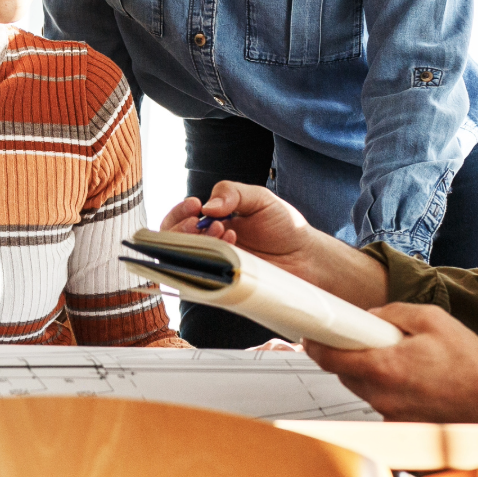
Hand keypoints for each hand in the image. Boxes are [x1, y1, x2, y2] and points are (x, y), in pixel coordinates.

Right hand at [159, 182, 316, 266]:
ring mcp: (215, 264)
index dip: (179, 212)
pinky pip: (202, 279)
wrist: (306, 257)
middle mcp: (209, 243)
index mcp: (212, 221)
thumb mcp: (260, 198)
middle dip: (181, 228)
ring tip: (223, 232)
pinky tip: (231, 247)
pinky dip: (209, 261)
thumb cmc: (285, 226)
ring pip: (182, 259)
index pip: (179, 218)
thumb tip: (206, 207)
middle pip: (171, 240)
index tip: (195, 205)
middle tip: (202, 222)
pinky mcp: (223, 283)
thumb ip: (232, 193)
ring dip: (196, 242)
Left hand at [302, 301, 477, 421]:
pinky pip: (381, 403)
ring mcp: (390, 415)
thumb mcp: (432, 319)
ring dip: (371, 374)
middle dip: (350, 355)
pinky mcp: (400, 426)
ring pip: (362, 389)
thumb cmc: (470, 363)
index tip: (312, 337)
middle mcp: (381, 396)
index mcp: (384, 367)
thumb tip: (372, 315)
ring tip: (401, 361)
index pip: (330, 358)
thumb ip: (393, 312)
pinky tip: (412, 381)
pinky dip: (388, 391)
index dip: (316, 345)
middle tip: (371, 341)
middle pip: (344, 373)